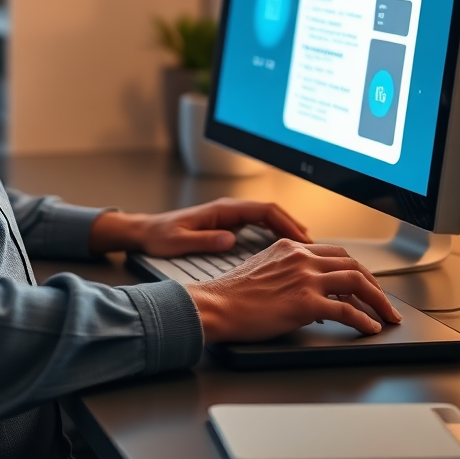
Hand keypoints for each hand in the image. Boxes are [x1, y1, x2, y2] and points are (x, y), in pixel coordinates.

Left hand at [87, 197, 311, 255]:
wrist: (145, 232)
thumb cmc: (160, 236)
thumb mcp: (180, 242)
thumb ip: (205, 240)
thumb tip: (230, 240)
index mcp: (222, 209)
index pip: (264, 210)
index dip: (286, 223)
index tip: (302, 240)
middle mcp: (228, 209)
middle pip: (271, 212)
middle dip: (293, 226)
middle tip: (314, 247)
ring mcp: (229, 216)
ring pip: (267, 218)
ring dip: (286, 230)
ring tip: (306, 249)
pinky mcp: (227, 224)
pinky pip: (258, 225)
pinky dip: (275, 234)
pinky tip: (284, 250)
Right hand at [186, 239, 401, 341]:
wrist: (216, 305)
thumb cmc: (232, 294)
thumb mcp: (263, 269)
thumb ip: (288, 273)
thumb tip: (311, 293)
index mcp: (289, 247)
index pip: (334, 253)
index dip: (354, 269)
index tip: (364, 284)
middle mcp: (301, 257)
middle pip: (352, 264)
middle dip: (374, 283)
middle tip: (383, 301)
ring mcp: (305, 278)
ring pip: (357, 282)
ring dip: (378, 300)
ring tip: (386, 316)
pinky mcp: (306, 302)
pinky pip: (347, 310)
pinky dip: (364, 320)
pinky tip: (369, 328)